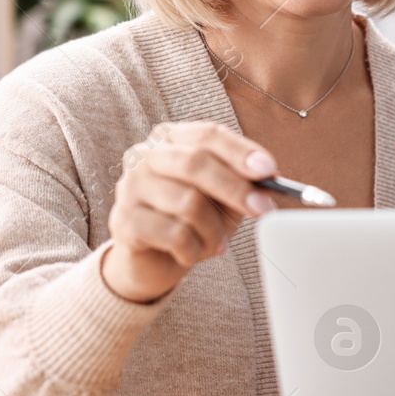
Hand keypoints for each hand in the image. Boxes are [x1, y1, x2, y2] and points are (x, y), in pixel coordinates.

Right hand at [101, 121, 279, 302]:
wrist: (152, 260)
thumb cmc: (193, 220)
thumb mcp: (224, 199)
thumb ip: (245, 184)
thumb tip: (270, 179)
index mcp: (172, 138)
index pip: (208, 135)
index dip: (241, 152)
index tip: (269, 170)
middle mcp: (145, 155)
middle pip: (195, 163)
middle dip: (236, 189)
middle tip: (264, 211)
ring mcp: (130, 186)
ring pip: (187, 203)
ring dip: (214, 231)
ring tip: (218, 245)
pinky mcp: (123, 221)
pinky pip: (174, 234)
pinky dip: (194, 250)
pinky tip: (192, 254)